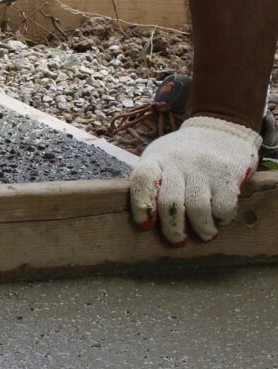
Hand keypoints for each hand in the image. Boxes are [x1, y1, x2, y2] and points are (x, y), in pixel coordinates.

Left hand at [129, 116, 260, 245]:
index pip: (143, 180)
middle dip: (173, 228)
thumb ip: (151, 183)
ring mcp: (204, 169)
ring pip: (198, 208)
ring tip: (205, 234)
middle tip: (177, 241)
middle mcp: (178, 164)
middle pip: (171, 202)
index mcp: (156, 160)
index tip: (145, 225)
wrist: (220, 128)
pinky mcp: (228, 175)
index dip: (141, 205)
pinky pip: (223, 205)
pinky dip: (222, 218)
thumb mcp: (160, 158)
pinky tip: (220, 219)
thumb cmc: (181, 154)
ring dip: (202, 228)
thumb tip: (143, 222)